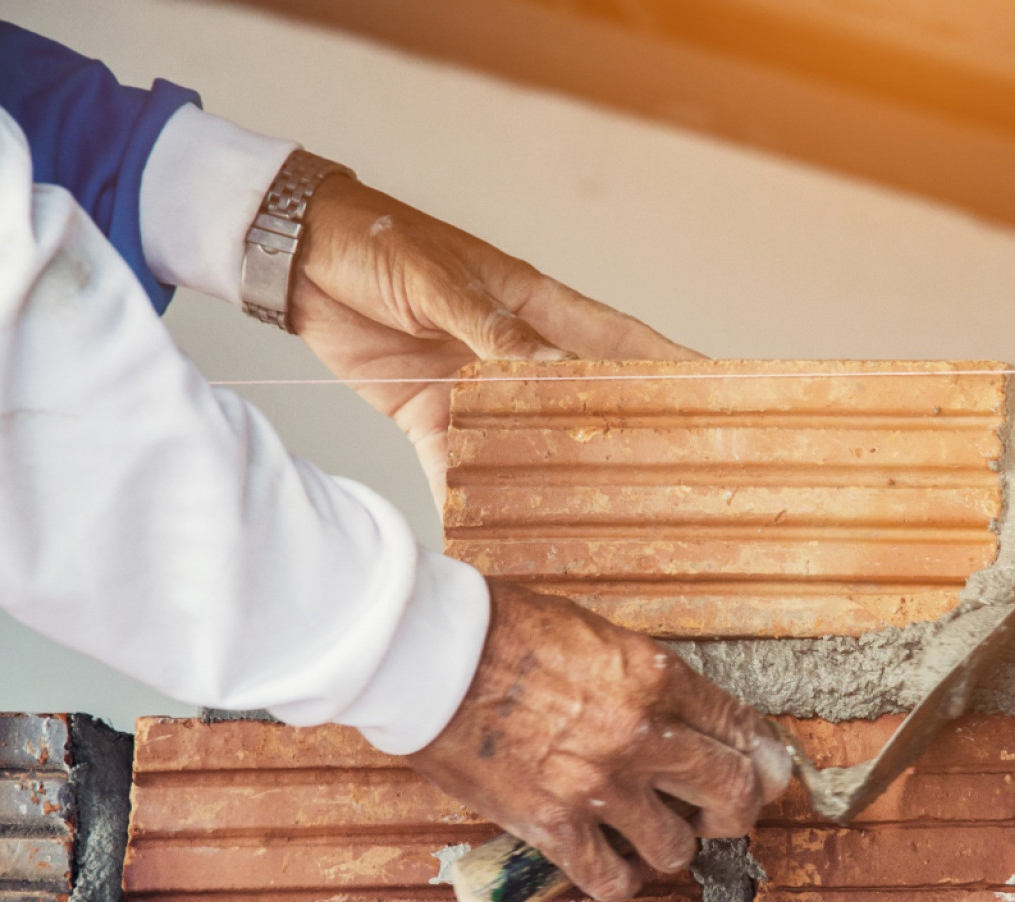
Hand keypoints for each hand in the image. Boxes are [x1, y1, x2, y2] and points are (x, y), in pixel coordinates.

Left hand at [292, 176, 698, 505]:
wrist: (291, 256)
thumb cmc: (374, 242)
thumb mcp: (437, 281)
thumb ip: (494, 329)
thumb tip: (554, 372)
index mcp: (538, 308)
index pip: (623, 343)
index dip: (675, 371)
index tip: (723, 403)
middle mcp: (518, 357)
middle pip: (588, 408)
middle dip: (629, 447)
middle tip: (675, 494)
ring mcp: (477, 393)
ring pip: (534, 448)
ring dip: (560, 486)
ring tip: (600, 535)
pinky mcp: (429, 420)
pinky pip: (461, 474)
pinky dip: (476, 509)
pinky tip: (499, 547)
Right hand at [406, 583, 792, 901]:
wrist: (429, 655)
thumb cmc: (501, 631)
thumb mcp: (595, 634)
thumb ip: (645, 678)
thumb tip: (681, 717)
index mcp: (655, 674)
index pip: (741, 726)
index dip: (762, 758)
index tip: (763, 772)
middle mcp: (641, 732)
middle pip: (733, 792)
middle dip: (736, 809)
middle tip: (717, 813)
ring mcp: (599, 784)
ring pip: (678, 847)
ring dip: (670, 845)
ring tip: (650, 835)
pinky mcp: (553, 824)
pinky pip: (612, 879)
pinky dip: (619, 878)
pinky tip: (610, 862)